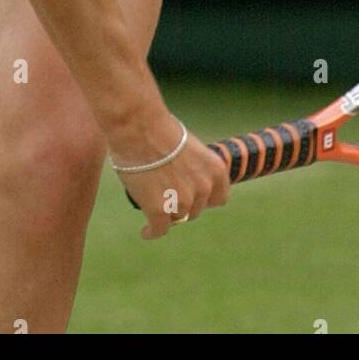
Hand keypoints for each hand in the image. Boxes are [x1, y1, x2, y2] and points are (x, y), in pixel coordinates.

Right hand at [111, 116, 229, 239]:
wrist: (139, 128)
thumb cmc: (159, 129)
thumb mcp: (189, 146)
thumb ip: (193, 166)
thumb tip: (184, 178)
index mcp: (216, 170)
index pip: (219, 198)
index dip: (204, 199)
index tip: (193, 197)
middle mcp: (204, 188)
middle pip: (195, 210)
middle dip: (182, 205)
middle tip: (166, 196)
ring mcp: (182, 202)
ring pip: (175, 218)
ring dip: (166, 214)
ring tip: (153, 207)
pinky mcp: (160, 211)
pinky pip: (158, 229)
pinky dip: (151, 231)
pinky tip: (146, 231)